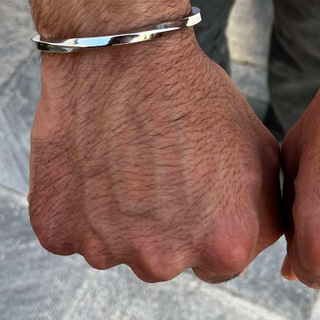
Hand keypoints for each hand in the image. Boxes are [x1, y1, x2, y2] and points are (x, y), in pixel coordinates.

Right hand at [28, 32, 281, 282]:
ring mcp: (106, 250)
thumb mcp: (261, 154)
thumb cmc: (196, 98)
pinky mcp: (57, 232)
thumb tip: (253, 238)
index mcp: (225, 247)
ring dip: (121, 219)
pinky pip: (73, 231)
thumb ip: (261, 212)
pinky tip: (91, 162)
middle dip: (168, 228)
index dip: (213, 224)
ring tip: (124, 162)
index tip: (200, 191)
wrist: (125, 56)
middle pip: (169, 260)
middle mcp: (164, 261)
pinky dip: (79, 206)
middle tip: (159, 173)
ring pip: (118, 248)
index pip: (224, 262)